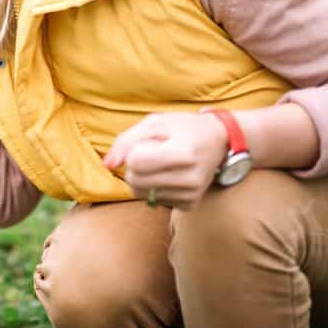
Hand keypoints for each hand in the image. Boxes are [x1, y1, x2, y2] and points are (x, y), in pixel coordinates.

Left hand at [101, 112, 228, 209]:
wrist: (219, 142)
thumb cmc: (184, 128)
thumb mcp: (155, 123)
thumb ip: (126, 141)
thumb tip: (107, 165)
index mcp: (183, 152)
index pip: (135, 162)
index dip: (133, 151)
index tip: (148, 143)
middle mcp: (190, 178)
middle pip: (135, 181)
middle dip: (135, 167)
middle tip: (152, 153)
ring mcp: (192, 194)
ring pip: (141, 193)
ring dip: (143, 178)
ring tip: (162, 163)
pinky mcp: (191, 204)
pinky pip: (155, 201)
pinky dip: (155, 187)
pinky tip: (170, 175)